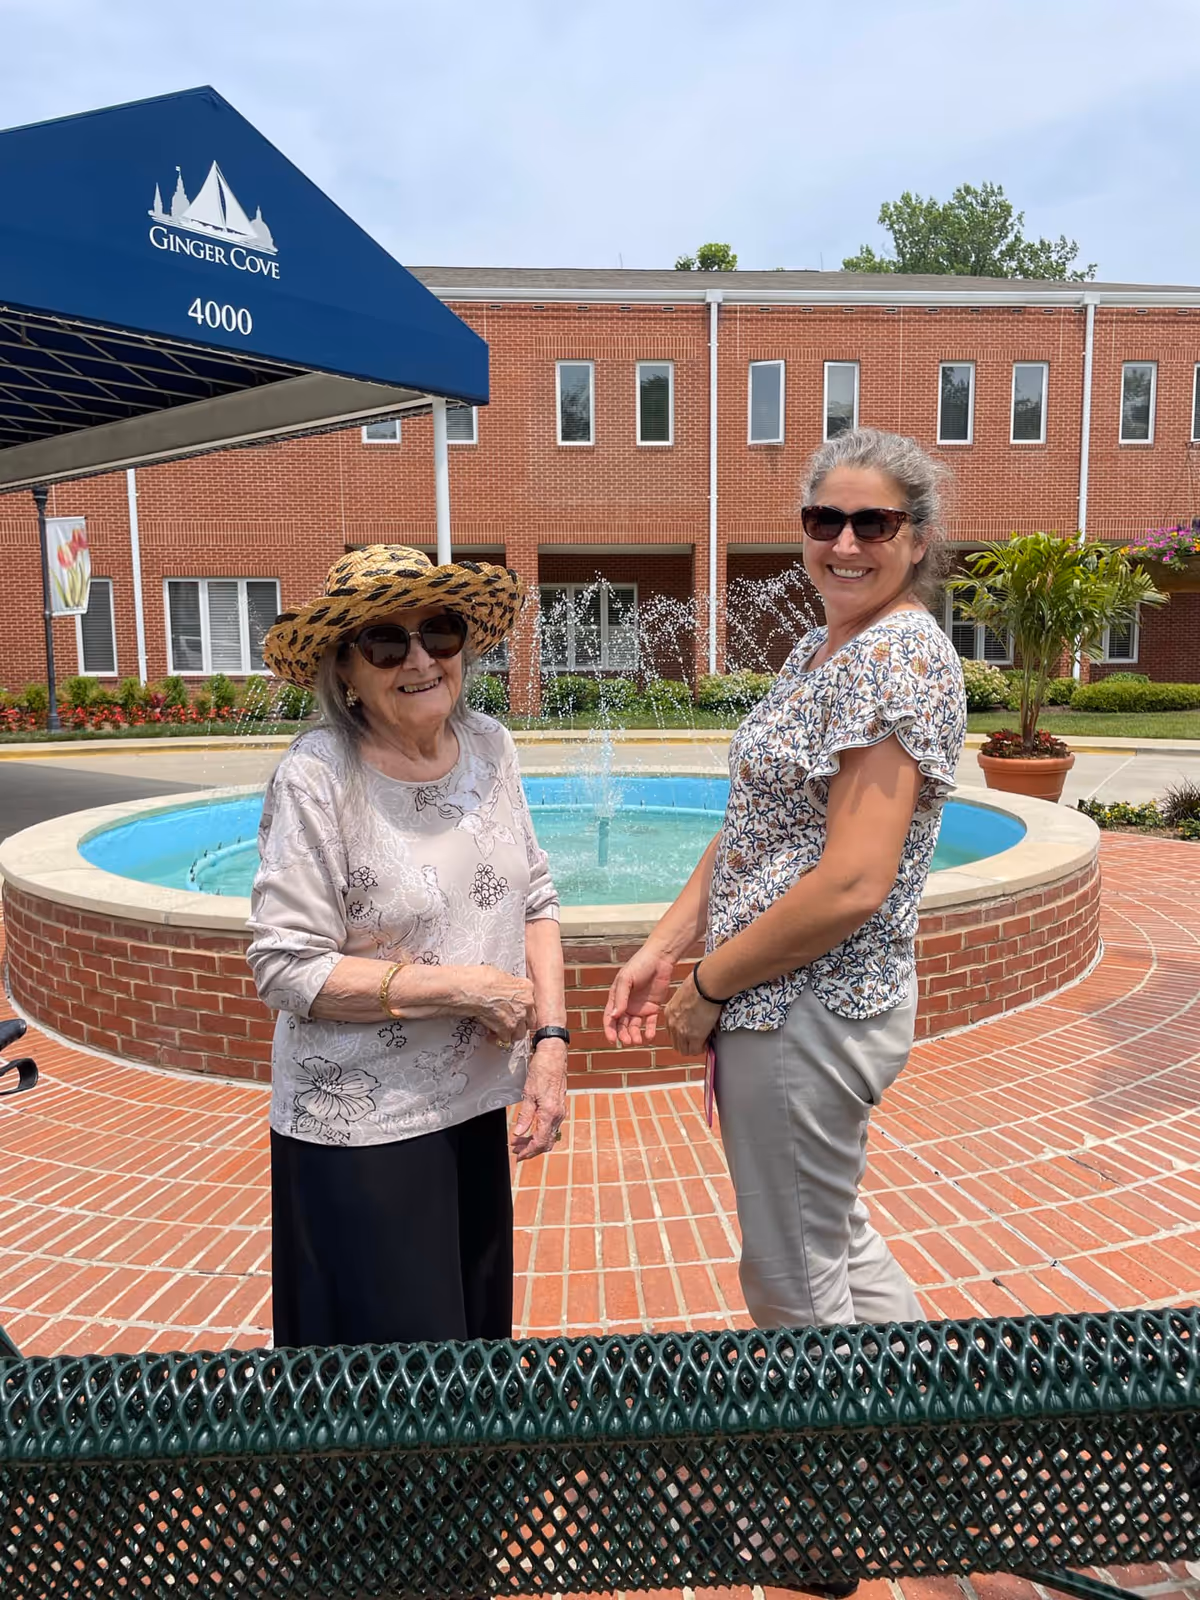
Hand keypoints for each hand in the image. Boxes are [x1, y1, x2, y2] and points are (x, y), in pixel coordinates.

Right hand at [454, 966, 536, 1047]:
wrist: (473, 988)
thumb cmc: (482, 979)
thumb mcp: (502, 976)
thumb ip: (509, 987)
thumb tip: (505, 991)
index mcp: (526, 988)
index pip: (531, 1003)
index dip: (522, 1009)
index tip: (516, 1011)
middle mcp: (527, 1003)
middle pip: (530, 1019)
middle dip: (520, 1023)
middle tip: (509, 1022)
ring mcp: (518, 1017)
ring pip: (520, 1033)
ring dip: (511, 1033)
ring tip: (501, 1032)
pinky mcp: (507, 1029)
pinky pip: (506, 1039)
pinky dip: (497, 1039)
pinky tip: (491, 1035)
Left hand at [511, 1039, 567, 1160]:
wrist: (554, 1055)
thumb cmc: (542, 1069)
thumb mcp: (528, 1092)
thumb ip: (525, 1115)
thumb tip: (519, 1133)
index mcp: (550, 1113)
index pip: (540, 1141)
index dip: (529, 1151)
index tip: (518, 1155)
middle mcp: (558, 1114)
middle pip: (547, 1141)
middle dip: (531, 1149)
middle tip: (516, 1150)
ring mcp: (561, 1111)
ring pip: (550, 1135)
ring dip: (536, 1141)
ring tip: (520, 1141)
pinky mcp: (560, 1106)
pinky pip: (552, 1126)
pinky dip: (541, 1132)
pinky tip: (531, 1129)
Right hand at [603, 944, 676, 1045]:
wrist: (660, 958)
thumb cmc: (639, 965)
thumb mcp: (626, 979)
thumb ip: (620, 998)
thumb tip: (614, 1016)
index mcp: (616, 998)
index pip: (610, 1017)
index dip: (609, 1030)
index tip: (612, 1040)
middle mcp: (626, 1005)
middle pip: (622, 1025)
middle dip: (623, 1035)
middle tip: (628, 1041)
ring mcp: (640, 1007)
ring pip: (635, 1026)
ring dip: (635, 1034)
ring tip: (638, 1040)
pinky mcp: (653, 1007)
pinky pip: (650, 1023)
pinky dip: (650, 1031)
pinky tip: (649, 1036)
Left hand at [664, 975, 720, 1056]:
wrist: (705, 985)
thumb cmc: (699, 984)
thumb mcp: (685, 995)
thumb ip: (685, 1006)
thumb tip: (694, 1009)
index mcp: (669, 1012)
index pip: (672, 1031)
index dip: (683, 1035)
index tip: (691, 1032)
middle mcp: (672, 1023)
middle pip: (676, 1043)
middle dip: (687, 1044)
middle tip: (699, 1040)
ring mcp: (682, 1031)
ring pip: (684, 1050)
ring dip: (694, 1047)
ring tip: (704, 1041)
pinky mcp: (694, 1036)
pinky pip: (696, 1051)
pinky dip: (702, 1049)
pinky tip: (708, 1041)